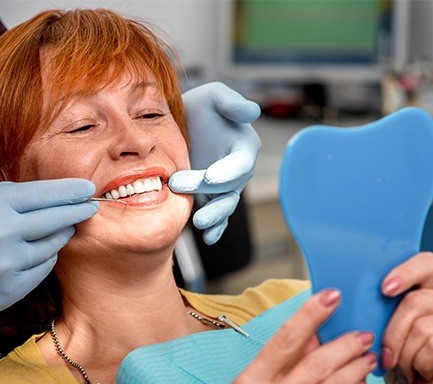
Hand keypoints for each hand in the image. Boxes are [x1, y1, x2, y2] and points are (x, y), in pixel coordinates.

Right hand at [0, 179, 97, 327]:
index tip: (87, 188)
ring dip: (62, 234)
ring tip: (65, 227)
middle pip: (56, 217)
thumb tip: (44, 195)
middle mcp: (0, 232)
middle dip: (78, 210)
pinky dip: (46, 257)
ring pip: (53, 244)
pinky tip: (42, 251)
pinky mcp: (12, 288)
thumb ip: (4, 198)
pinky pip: (44, 267)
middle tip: (90, 206)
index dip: (70, 190)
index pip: (43, 193)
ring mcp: (7, 263)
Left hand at [169, 82, 261, 244]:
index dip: (228, 171)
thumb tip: (252, 112)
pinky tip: (208, 237)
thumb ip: (231, 103)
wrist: (179, 125)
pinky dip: (215, 229)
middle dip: (209, 193)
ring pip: (224, 206)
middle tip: (180, 187)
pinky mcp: (210, 198)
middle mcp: (237, 170)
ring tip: (199, 223)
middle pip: (229, 188)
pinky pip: (217, 216)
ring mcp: (224, 187)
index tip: (211, 177)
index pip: (240, 163)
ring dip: (214, 217)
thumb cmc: (200, 107)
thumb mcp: (213, 96)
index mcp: (243, 147)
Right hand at [230, 289, 375, 383]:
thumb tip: (315, 330)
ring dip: (357, 365)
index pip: (284, 340)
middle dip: (345, 343)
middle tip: (361, 334)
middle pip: (317, 362)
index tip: (330, 296)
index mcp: (250, 383)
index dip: (310, 314)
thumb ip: (282, 359)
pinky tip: (359, 380)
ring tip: (366, 354)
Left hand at [380, 252, 432, 383]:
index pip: (427, 263)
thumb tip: (343, 293)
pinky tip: (418, 375)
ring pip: (422, 326)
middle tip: (386, 351)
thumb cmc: (403, 370)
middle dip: (395, 329)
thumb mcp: (387, 332)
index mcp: (428, 294)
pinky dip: (418, 364)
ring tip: (404, 367)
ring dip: (404, 353)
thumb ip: (379, 308)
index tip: (385, 289)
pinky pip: (431, 345)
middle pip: (418, 300)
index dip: (407, 272)